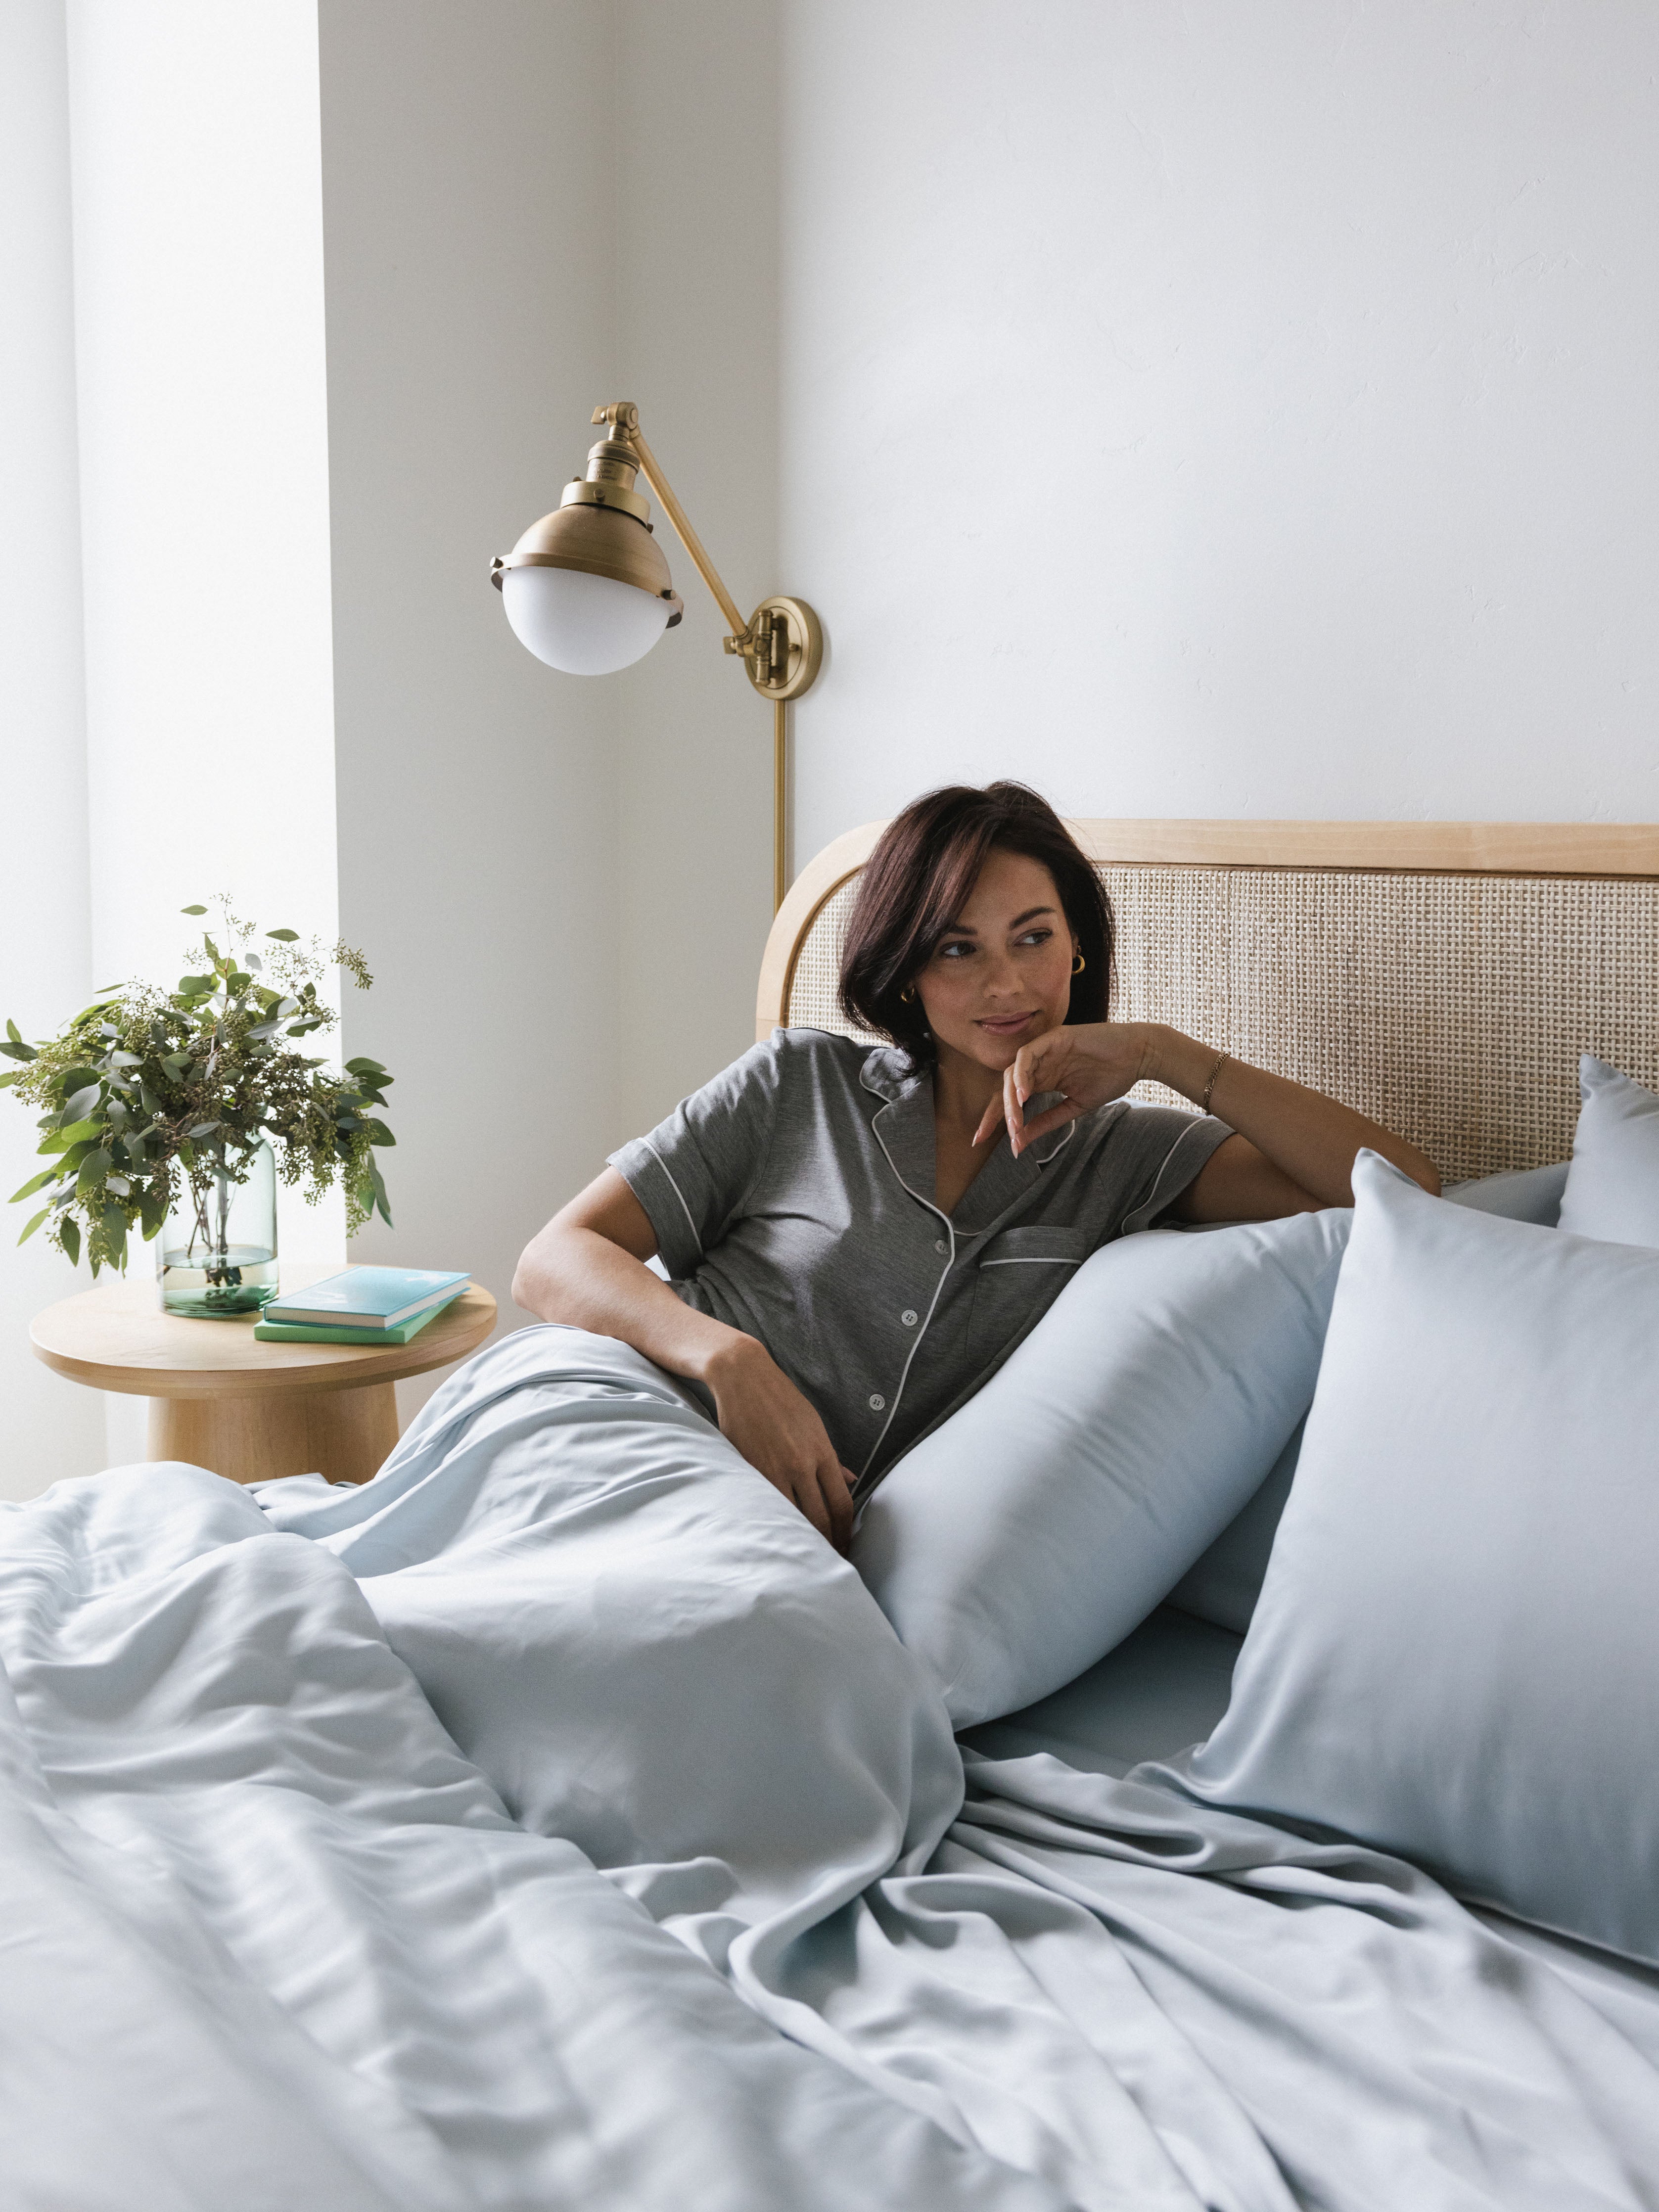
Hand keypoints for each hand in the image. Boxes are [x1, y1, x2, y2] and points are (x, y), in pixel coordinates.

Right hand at [702, 1335, 855, 1552]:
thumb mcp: (814, 1426)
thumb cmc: (781, 1401)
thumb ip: (832, 1459)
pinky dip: (773, 1525)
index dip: (845, 1533)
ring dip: (800, 1541)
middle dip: (827, 1545)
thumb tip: (853, 1482)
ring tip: (803, 1558)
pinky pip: (765, 1506)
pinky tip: (774, 1538)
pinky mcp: (749, 1468)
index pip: (842, 1505)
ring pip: (793, 1518)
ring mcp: (774, 1468)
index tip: (845, 1548)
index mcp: (822, 1453)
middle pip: (821, 1518)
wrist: (744, 1378)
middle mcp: (802, 1464)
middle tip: (827, 1563)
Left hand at [972, 1022, 1156, 1156]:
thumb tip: (1019, 1142)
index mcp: (1042, 1079)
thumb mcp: (1074, 1107)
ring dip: (1010, 1098)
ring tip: (1014, 1121)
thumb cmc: (1111, 1077)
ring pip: (1013, 1072)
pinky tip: (1024, 1095)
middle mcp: (1038, 1064)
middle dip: (995, 1112)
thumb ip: (1047, 1121)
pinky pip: (1027, 1055)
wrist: (1138, 1056)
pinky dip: (1022, 1074)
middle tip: (991, 1136)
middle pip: (1005, 1087)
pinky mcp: (1054, 1037)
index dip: (994, 1118)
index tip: (980, 1140)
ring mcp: (1044, 1049)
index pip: (1010, 1098)